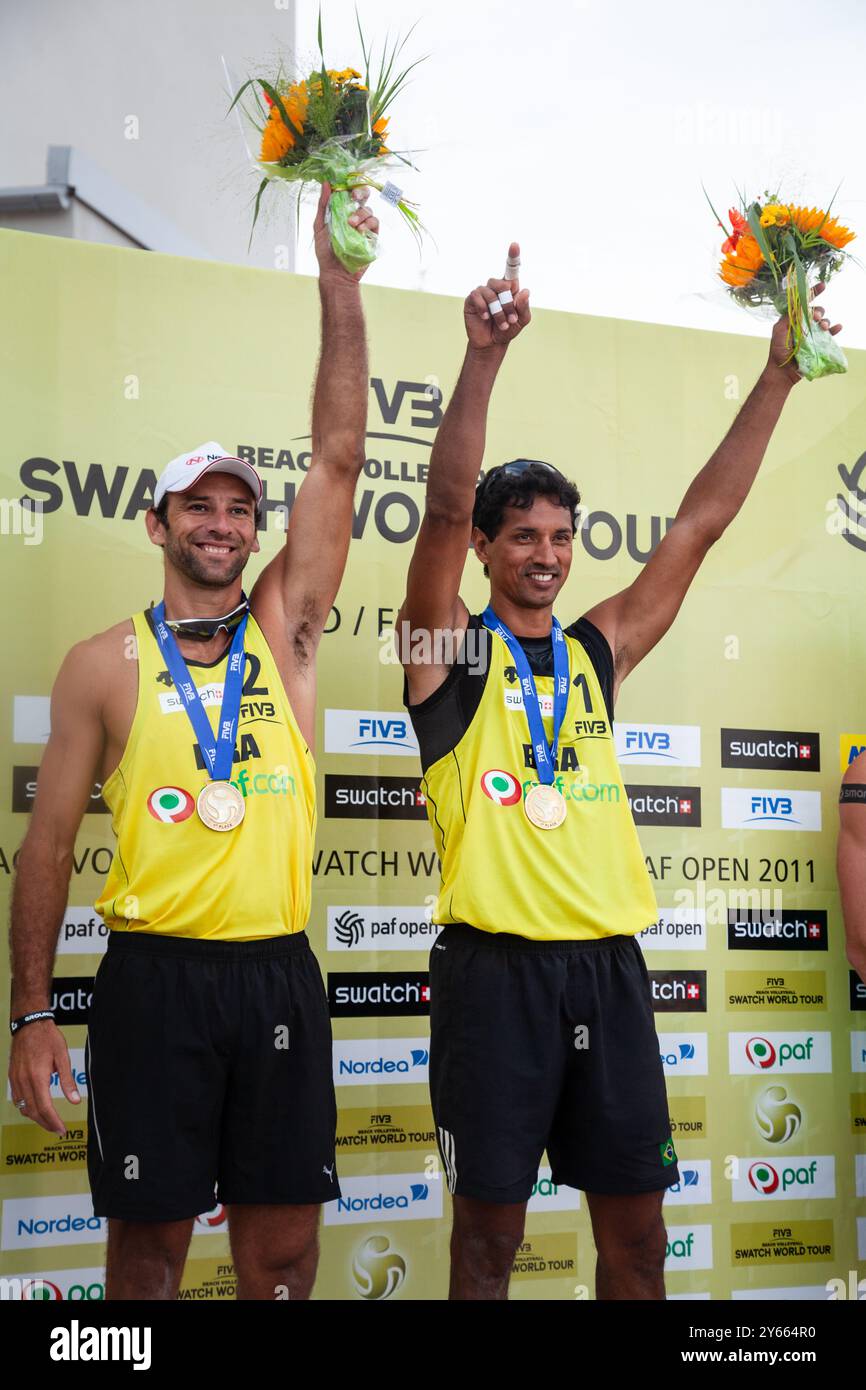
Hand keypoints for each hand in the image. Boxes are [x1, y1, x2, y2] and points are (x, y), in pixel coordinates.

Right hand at [8, 1020, 80, 1135]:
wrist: (29, 1024)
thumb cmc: (47, 1037)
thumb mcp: (62, 1056)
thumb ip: (68, 1080)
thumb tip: (75, 1100)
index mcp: (37, 1077)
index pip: (45, 1107)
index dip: (53, 1122)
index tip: (62, 1129)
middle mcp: (24, 1081)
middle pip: (33, 1111)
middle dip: (46, 1123)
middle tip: (58, 1130)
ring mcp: (16, 1080)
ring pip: (23, 1107)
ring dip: (36, 1118)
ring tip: (49, 1121)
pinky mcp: (12, 1077)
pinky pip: (18, 1099)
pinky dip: (27, 1108)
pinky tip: (36, 1108)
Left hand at [314, 181, 379, 283]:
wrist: (335, 272)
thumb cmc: (325, 251)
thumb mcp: (319, 225)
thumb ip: (323, 205)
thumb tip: (326, 183)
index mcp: (342, 211)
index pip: (350, 192)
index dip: (350, 185)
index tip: (346, 183)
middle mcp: (355, 216)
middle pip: (364, 196)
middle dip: (361, 192)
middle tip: (354, 196)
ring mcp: (365, 226)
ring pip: (369, 210)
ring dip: (360, 214)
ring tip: (351, 225)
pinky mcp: (372, 237)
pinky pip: (375, 224)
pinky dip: (368, 224)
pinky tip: (359, 231)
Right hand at [464, 241, 531, 350]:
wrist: (491, 343)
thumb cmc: (507, 329)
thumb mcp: (522, 320)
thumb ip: (524, 307)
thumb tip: (525, 291)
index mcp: (510, 288)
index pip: (511, 269)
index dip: (513, 256)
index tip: (515, 244)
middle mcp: (496, 287)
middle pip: (502, 284)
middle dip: (508, 303)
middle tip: (511, 319)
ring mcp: (483, 292)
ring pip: (491, 293)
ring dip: (498, 311)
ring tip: (502, 324)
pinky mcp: (472, 299)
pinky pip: (478, 297)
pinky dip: (484, 309)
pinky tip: (486, 318)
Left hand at [769, 281, 842, 384]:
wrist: (783, 371)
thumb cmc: (778, 351)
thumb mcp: (779, 330)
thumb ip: (788, 317)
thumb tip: (799, 305)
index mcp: (794, 319)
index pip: (804, 303)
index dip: (813, 293)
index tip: (822, 285)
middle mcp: (804, 325)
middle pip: (816, 311)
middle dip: (819, 311)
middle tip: (817, 317)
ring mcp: (812, 334)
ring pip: (823, 322)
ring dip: (825, 321)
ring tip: (823, 327)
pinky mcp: (818, 344)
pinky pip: (829, 334)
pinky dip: (835, 329)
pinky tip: (837, 327)